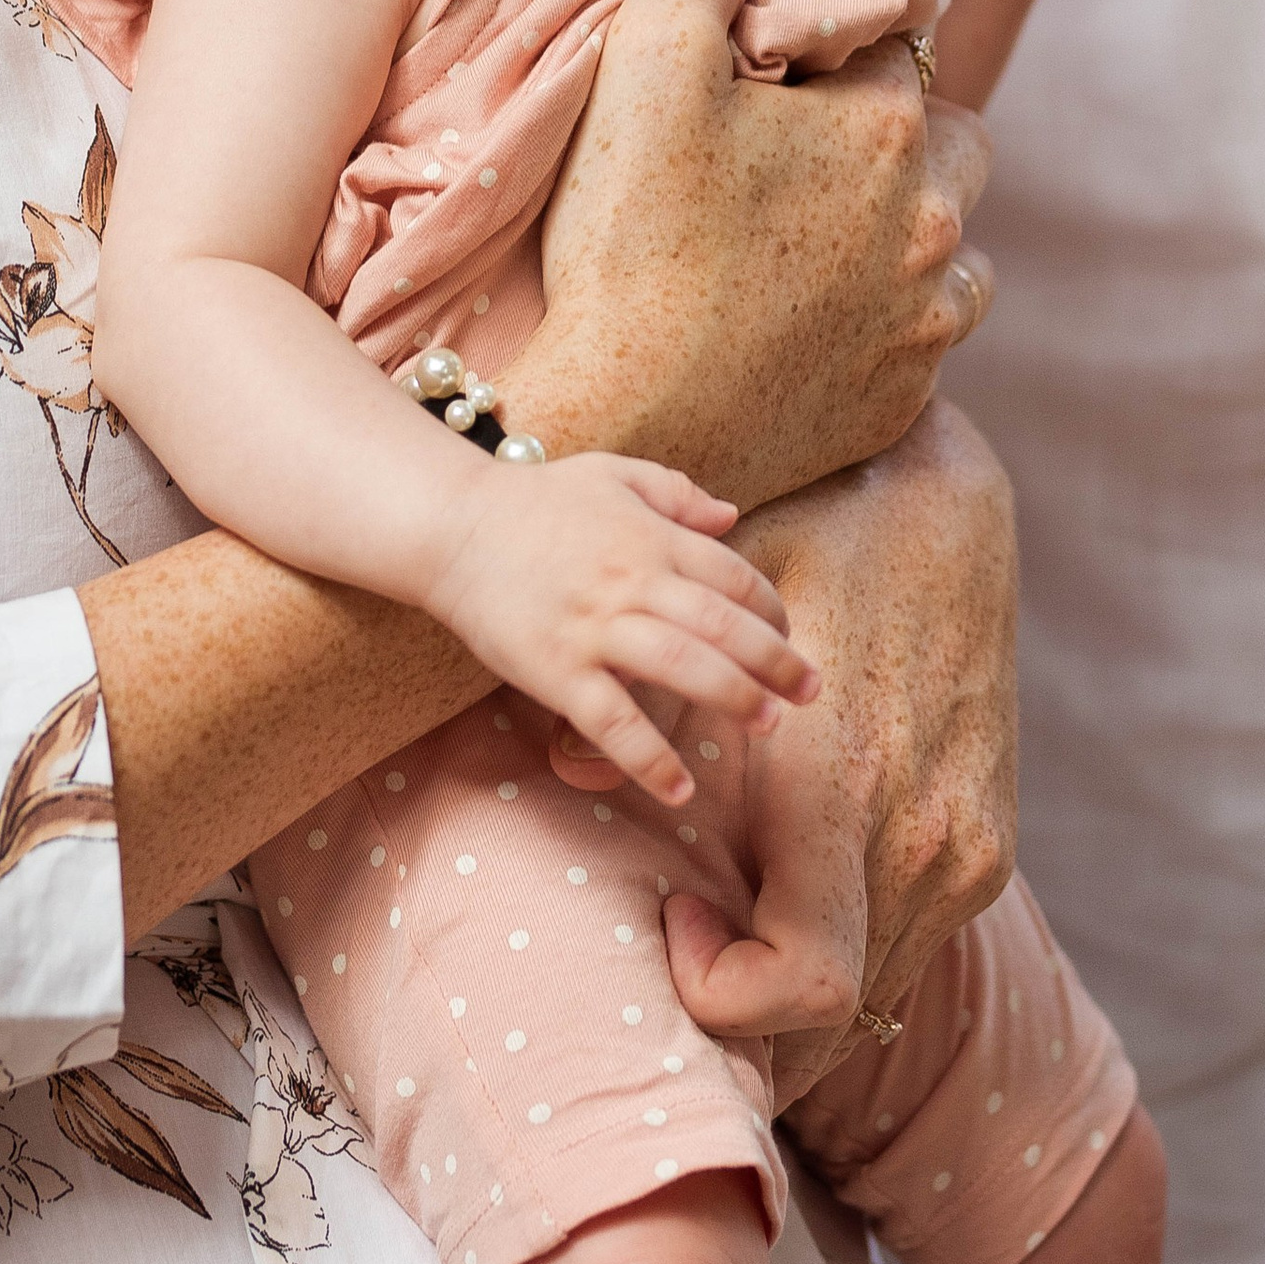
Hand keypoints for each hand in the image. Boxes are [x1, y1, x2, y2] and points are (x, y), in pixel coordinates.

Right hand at [421, 452, 817, 806]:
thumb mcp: (612, 475)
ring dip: (734, 698)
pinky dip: (650, 758)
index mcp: (651, 537)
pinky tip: (681, 788)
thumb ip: (676, 493)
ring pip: (682, 667)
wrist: (454, 526)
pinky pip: (612, 721)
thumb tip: (733, 517)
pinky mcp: (556, 670)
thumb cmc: (535, 501)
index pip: (734, 577)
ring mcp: (595, 628)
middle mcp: (633, 581)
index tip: (789, 639)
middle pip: (723, 625)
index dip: (772, 611)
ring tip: (770, 726)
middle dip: (776, 662)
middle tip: (810, 692)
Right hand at [510, 0, 994, 506]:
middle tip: (791, 150)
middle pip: (946, 137)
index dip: (824, 37)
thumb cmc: (631, 239)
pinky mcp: (905, 399)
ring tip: (806, 234)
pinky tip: (810, 313)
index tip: (766, 65)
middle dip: (888, 129)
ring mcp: (928, 320)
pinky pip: (924, 332)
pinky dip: (886, 313)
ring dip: (901, 224)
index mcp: (890, 124)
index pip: (886, 34)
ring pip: (952, 240)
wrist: (625, 418)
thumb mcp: (646, 55)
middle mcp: (936, 222)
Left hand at [659, 402, 1018, 1103]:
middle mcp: (920, 843)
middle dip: (745, 1015)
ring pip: (874, 996)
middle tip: (685, 952)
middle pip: (831, 1016)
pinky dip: (848, 954)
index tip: (676, 912)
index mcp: (848, 794)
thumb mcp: (714, 620)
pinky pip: (909, 947)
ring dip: (795, 997)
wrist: (946, 509)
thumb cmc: (818, 553)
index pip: (800, 986)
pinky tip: (785, 913)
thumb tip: (563, 765)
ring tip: (725, 944)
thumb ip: (645, 707)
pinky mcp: (988, 848)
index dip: (723, 988)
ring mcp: (967, 853)